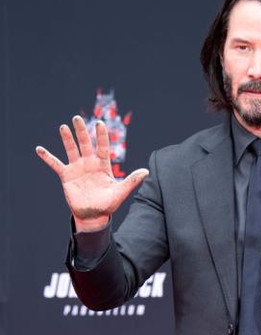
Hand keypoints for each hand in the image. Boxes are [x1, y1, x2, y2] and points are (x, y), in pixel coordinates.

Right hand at [36, 115, 148, 231]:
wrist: (94, 216)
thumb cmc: (108, 204)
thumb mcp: (120, 192)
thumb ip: (131, 180)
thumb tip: (146, 171)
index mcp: (102, 165)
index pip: (102, 147)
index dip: (101, 135)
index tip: (100, 123)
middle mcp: (89, 163)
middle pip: (85, 144)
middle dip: (82, 131)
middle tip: (77, 118)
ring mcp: (77, 168)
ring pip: (71, 150)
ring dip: (67, 139)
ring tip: (63, 127)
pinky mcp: (67, 176)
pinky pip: (56, 164)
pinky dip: (48, 157)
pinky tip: (39, 149)